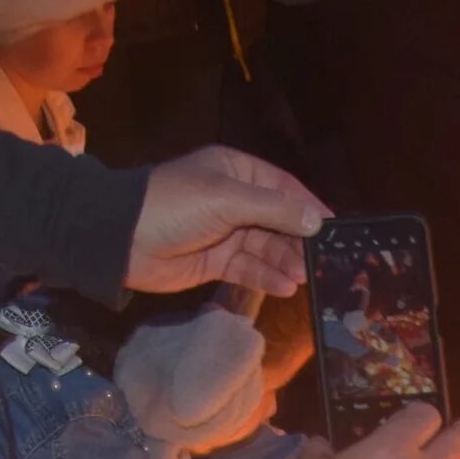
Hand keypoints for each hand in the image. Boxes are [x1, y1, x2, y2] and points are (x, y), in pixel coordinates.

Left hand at [128, 146, 327, 296]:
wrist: (123, 239)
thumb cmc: (175, 205)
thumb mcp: (227, 199)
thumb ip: (274, 210)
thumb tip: (317, 220)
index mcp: (236, 172)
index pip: (284, 188)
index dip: (309, 208)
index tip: (336, 230)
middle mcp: (234, 200)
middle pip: (278, 221)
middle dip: (299, 242)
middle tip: (322, 263)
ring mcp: (225, 233)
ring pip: (266, 248)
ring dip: (284, 262)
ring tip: (303, 278)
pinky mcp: (216, 262)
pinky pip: (249, 269)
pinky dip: (266, 277)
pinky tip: (284, 287)